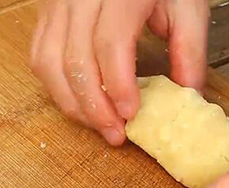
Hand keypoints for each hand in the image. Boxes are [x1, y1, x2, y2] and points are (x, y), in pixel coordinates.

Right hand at [30, 0, 208, 144]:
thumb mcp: (186, 5)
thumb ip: (189, 48)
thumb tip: (189, 96)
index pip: (109, 44)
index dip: (118, 86)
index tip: (131, 115)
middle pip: (75, 60)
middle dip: (94, 106)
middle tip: (115, 134)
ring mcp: (57, 4)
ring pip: (49, 63)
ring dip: (72, 102)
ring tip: (97, 124)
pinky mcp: (46, 14)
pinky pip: (39, 56)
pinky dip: (56, 87)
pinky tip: (79, 102)